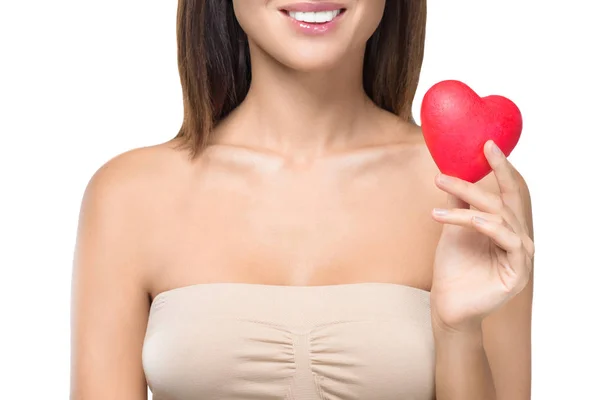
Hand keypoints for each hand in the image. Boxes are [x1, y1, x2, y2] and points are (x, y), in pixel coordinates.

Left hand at [430, 140, 533, 332]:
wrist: (448, 305)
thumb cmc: (453, 268)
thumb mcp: (454, 228)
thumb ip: (459, 204)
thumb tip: (452, 171)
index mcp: (507, 227)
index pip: (509, 192)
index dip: (502, 167)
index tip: (488, 144)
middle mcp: (518, 238)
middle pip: (503, 201)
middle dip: (480, 179)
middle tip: (454, 167)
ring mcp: (521, 256)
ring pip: (499, 216)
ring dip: (468, 200)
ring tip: (440, 188)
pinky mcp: (519, 272)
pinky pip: (505, 240)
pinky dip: (484, 225)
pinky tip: (463, 219)